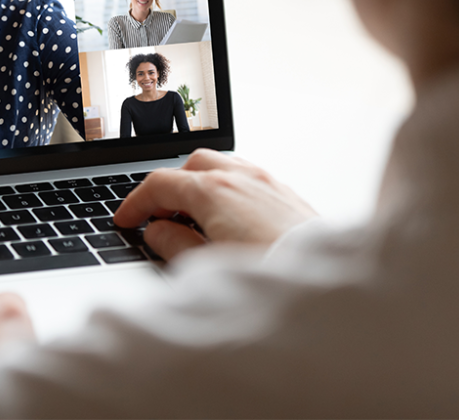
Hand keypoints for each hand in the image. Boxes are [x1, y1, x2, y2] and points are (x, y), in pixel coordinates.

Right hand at [114, 150, 317, 259]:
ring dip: (201, 185)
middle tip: (159, 217)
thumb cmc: (271, 277)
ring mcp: (268, 184)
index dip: (135, 203)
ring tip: (194, 218)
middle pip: (192, 165)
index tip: (126, 220)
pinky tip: (229, 220)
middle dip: (170, 187)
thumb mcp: (204, 267)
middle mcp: (241, 178)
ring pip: (223, 166)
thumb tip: (157, 232)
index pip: (160, 184)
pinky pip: (248, 179)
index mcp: (213, 191)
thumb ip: (173, 245)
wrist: (332, 292)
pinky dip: (228, 191)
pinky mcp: (289, 196)